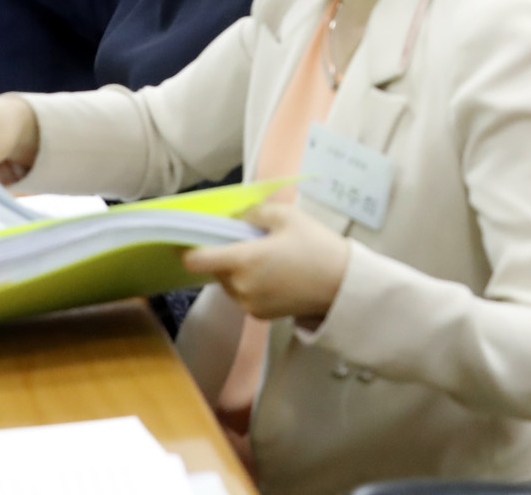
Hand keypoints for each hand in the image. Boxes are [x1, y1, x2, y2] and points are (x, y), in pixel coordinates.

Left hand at [180, 203, 349, 324]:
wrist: (342, 284)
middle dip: (227, 255)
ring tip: (269, 260)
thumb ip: (253, 213)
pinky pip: (244, 296)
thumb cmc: (315, 246)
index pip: (195, 260)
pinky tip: (276, 277)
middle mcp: (239, 287)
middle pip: (215, 269)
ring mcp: (248, 304)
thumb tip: (234, 218)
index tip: (190, 239)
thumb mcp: (287, 216)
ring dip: (239, 271)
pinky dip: (251, 285)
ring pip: (229, 283)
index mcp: (242, 261)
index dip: (188, 248)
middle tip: (254, 243)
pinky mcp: (259, 316)